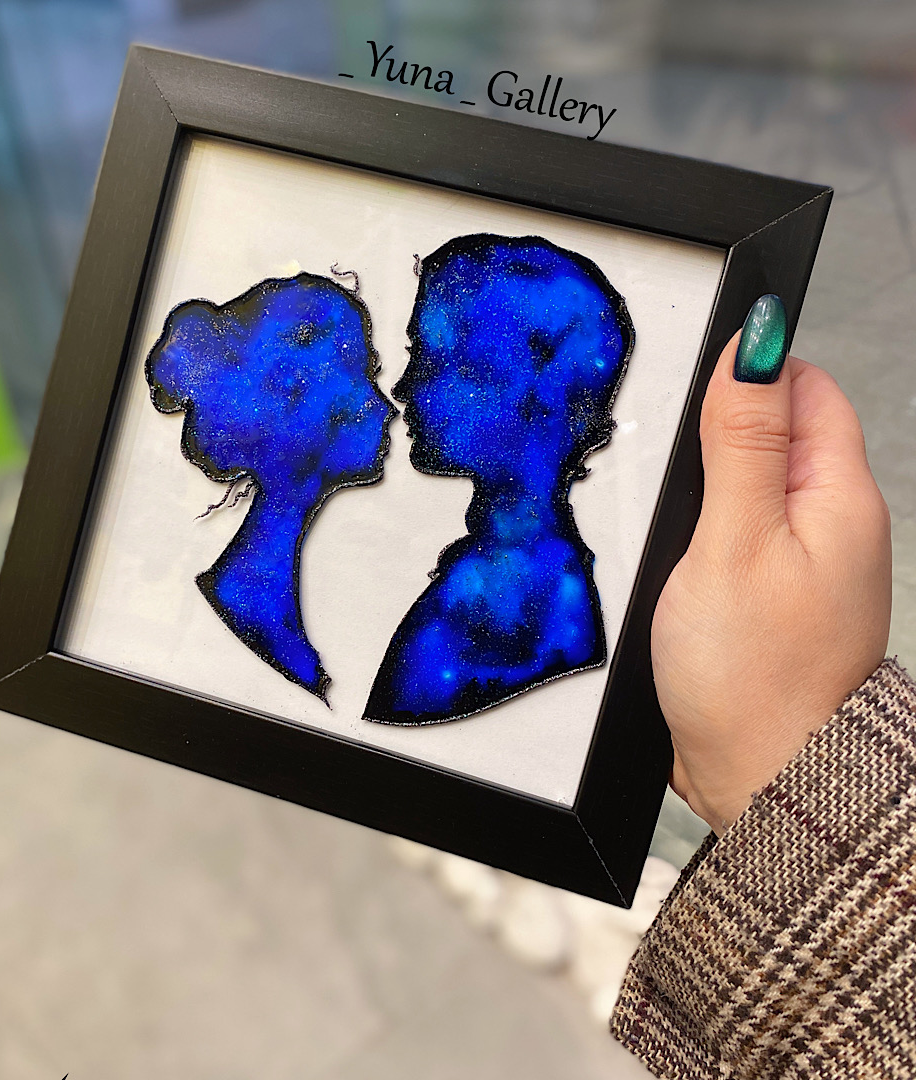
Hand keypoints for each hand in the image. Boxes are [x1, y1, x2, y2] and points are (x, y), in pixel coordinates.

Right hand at [652, 309, 891, 833]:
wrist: (759, 776)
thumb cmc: (752, 672)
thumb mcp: (734, 539)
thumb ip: (742, 439)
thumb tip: (758, 343)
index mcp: (839, 494)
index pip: (804, 387)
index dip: (745, 377)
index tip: (692, 401)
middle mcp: (831, 521)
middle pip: (774, 432)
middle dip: (714, 435)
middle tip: (673, 478)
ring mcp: (802, 560)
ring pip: (747, 484)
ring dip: (702, 488)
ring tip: (673, 527)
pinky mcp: (768, 593)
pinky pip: (736, 533)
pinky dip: (701, 534)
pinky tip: (677, 560)